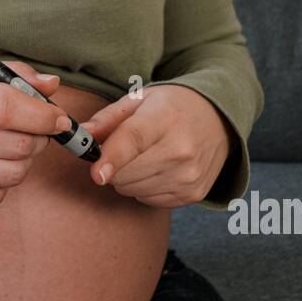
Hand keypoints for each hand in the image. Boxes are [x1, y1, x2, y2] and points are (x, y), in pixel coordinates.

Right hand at [0, 59, 69, 209]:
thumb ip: (16, 75)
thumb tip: (52, 86)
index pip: (5, 108)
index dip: (41, 116)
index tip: (58, 119)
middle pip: (17, 145)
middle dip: (39, 139)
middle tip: (36, 131)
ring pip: (12, 173)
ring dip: (25, 162)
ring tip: (14, 148)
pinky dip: (4, 182)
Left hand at [84, 84, 234, 207]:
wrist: (220, 120)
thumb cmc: (173, 107)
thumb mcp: (140, 100)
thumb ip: (107, 119)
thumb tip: (81, 135)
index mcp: (165, 118)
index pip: (134, 141)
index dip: (112, 159)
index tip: (96, 174)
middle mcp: (181, 149)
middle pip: (127, 173)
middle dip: (113, 166)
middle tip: (123, 149)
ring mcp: (189, 175)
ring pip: (134, 190)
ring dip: (128, 178)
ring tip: (145, 156)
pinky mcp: (193, 194)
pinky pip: (149, 200)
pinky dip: (145, 187)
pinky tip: (158, 168)